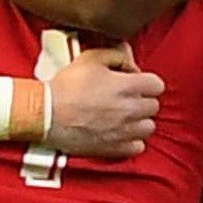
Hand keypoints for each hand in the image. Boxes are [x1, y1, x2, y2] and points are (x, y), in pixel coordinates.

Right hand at [44, 46, 162, 157]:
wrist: (45, 114)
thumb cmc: (65, 86)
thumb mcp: (89, 58)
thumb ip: (116, 54)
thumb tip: (130, 61)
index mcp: (127, 86)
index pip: (157, 85)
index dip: (145, 82)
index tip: (132, 83)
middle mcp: (130, 110)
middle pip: (153, 106)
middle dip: (142, 101)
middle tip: (124, 99)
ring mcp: (124, 131)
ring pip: (148, 127)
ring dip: (139, 121)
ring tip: (123, 117)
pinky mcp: (114, 148)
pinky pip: (138, 147)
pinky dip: (131, 141)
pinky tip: (119, 133)